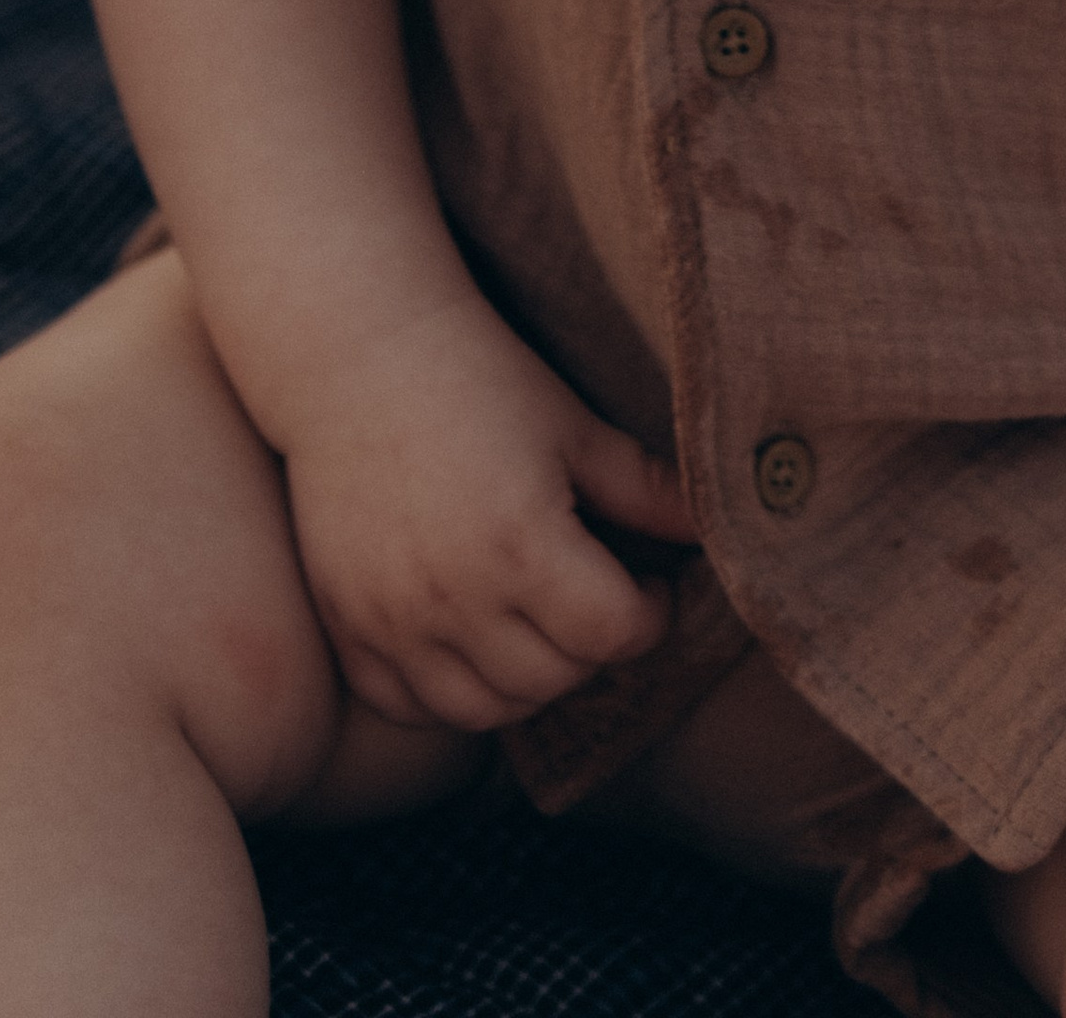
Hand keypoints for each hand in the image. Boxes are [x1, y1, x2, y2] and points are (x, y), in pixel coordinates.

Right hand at [278, 291, 698, 729]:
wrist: (359, 354)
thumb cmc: (479, 378)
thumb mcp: (574, 426)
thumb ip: (649, 489)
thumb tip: (717, 531)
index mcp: (522, 542)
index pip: (613, 634)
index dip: (650, 614)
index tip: (648, 585)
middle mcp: (454, 595)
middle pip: (556, 678)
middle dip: (593, 646)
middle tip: (596, 599)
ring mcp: (393, 618)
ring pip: (486, 710)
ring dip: (528, 681)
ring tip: (540, 625)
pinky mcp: (347, 626)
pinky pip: (410, 706)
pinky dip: (449, 693)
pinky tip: (472, 643)